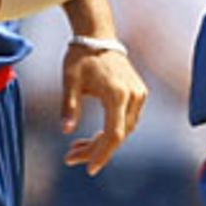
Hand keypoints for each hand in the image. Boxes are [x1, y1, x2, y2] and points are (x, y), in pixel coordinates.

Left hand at [60, 44, 147, 173]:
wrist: (98, 36)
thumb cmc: (81, 57)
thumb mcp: (70, 81)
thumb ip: (69, 106)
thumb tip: (66, 131)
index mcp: (117, 94)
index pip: (114, 134)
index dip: (102, 154)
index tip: (89, 168)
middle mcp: (133, 96)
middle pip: (119, 135)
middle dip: (96, 151)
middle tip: (71, 158)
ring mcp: (139, 95)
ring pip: (124, 130)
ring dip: (102, 143)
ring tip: (77, 149)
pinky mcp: (138, 94)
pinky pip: (126, 121)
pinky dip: (111, 132)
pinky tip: (92, 138)